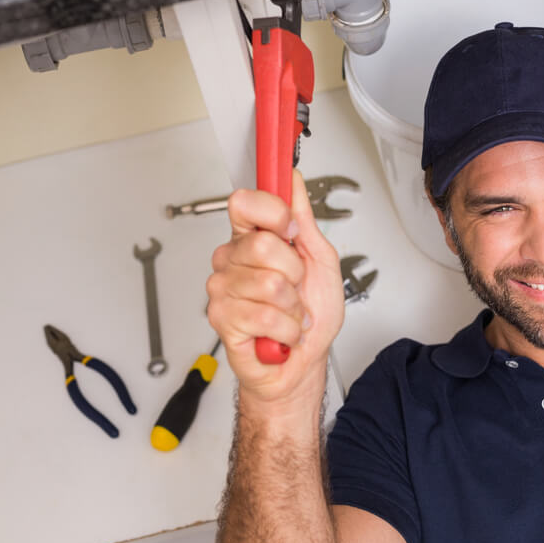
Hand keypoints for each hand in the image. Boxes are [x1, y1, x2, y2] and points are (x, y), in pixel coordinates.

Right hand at [206, 170, 344, 410]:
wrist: (303, 362)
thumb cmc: (312, 313)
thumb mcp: (321, 261)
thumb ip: (305, 220)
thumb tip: (292, 181)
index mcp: (253, 239)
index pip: (245, 203)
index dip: (272, 212)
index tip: (290, 229)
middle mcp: (233, 260)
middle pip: (262, 245)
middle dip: (294, 272)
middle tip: (295, 287)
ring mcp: (224, 289)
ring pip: (269, 284)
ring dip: (294, 307)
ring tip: (289, 314)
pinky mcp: (222, 318)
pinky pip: (265, 315)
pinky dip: (287, 329)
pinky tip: (281, 332)